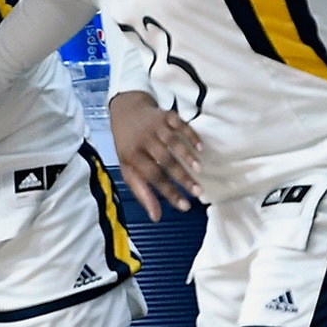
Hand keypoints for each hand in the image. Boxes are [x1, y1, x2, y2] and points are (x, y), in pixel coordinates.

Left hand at [110, 91, 202, 221]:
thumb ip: (142, 192)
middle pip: (165, 160)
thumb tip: (156, 217)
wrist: (125, 110)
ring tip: (200, 170)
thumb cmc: (128, 145)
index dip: (169, 192)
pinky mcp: (166, 115)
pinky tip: (201, 149)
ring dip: (187, 155)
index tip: (185, 206)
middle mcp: (143, 139)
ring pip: (173, 141)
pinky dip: (192, 135)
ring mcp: (155, 125)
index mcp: (132, 155)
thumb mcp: (128, 168)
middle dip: (182, 177)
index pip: (152, 176)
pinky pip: (181, 124)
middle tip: (198, 192)